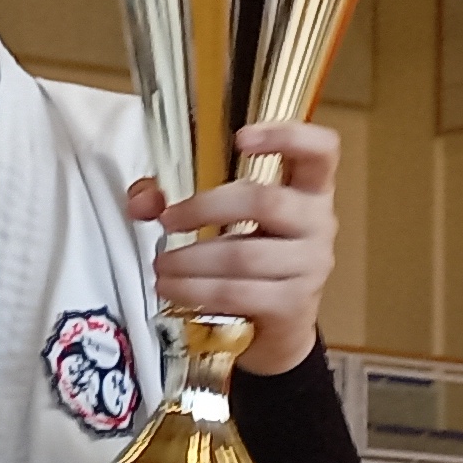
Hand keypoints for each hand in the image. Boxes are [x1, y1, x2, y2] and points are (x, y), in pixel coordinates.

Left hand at [130, 121, 339, 375]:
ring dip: (190, 260)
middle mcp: (318, 223)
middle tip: (167, 220)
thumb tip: (142, 202)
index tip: (240, 138)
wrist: (274, 327)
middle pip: (265, 201)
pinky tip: (172, 290)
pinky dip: (196, 290)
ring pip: (244, 254)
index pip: (321, 151)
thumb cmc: (245, 258)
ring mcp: (311, 264)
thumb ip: (175, 201)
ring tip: (161, 266)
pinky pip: (238, 292)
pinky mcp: (294, 304)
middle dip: (205, 208)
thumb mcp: (219, 223)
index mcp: (308, 191)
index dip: (288, 136)